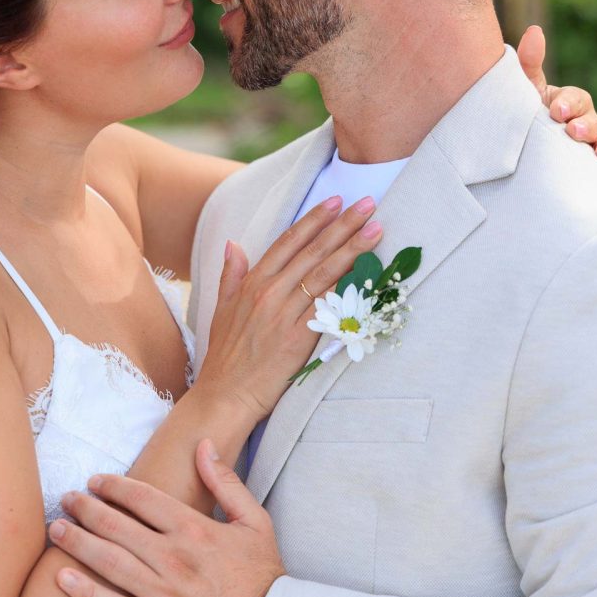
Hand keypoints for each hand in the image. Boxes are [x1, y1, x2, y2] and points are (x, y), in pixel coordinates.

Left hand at [51, 439, 282, 596]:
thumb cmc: (263, 578)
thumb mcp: (255, 521)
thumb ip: (226, 482)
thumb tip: (204, 446)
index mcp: (194, 530)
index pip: (143, 498)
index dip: (114, 487)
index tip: (95, 481)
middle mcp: (173, 559)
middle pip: (117, 526)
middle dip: (86, 509)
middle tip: (66, 499)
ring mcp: (163, 595)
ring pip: (110, 563)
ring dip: (78, 543)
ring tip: (56, 530)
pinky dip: (86, 592)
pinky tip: (63, 578)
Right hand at [198, 195, 383, 422]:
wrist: (226, 395)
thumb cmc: (226, 356)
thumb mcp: (221, 309)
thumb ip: (231, 275)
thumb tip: (234, 243)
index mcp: (252, 283)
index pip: (288, 242)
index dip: (314, 219)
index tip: (335, 200)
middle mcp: (268, 293)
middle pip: (312, 251)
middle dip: (342, 224)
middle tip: (367, 203)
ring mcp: (283, 314)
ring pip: (323, 273)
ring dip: (352, 248)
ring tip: (375, 228)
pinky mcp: (298, 338)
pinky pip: (326, 306)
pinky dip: (346, 286)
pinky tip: (365, 271)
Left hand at [517, 25, 596, 163]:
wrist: (510, 152)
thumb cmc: (520, 115)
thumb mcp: (522, 90)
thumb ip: (528, 62)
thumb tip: (535, 30)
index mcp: (566, 101)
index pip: (575, 98)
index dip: (568, 103)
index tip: (555, 110)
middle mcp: (580, 119)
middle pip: (590, 117)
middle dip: (583, 123)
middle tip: (571, 129)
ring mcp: (585, 141)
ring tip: (594, 147)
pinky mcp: (585, 160)